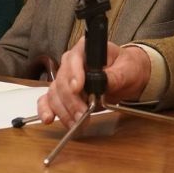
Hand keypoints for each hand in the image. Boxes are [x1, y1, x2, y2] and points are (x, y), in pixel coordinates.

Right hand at [35, 39, 150, 127]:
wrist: (127, 77)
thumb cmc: (127, 67)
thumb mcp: (127, 69)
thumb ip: (115, 75)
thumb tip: (105, 82)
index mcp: (86, 49)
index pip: (74, 58)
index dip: (74, 73)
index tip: (78, 88)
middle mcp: (71, 62)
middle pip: (63, 80)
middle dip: (71, 100)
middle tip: (82, 114)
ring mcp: (66, 78)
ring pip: (55, 93)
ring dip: (63, 110)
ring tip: (75, 123)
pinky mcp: (64, 93)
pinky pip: (48, 99)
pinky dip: (46, 109)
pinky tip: (48, 118)